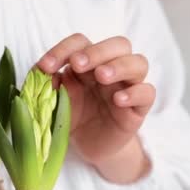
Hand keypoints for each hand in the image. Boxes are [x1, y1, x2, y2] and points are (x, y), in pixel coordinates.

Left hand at [38, 33, 154, 182]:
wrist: (88, 146)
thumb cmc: (73, 117)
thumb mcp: (55, 101)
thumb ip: (48, 85)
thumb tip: (41, 73)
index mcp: (89, 62)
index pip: (81, 42)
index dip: (64, 49)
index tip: (46, 67)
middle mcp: (112, 69)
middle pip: (118, 44)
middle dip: (97, 51)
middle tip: (78, 64)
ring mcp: (128, 87)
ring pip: (139, 63)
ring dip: (120, 66)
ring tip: (102, 76)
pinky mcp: (139, 108)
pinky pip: (147, 93)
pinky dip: (136, 93)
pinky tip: (119, 100)